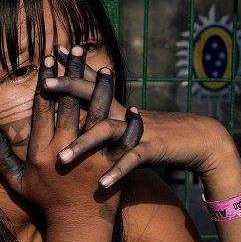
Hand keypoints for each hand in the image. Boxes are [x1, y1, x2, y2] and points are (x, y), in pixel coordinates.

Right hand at [0, 48, 141, 222]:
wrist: (76, 227)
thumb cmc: (46, 203)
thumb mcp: (18, 183)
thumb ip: (2, 160)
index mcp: (41, 150)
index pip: (43, 108)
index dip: (46, 81)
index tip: (48, 60)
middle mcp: (64, 149)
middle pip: (69, 104)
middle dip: (72, 75)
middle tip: (76, 50)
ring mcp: (90, 158)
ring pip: (96, 116)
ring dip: (101, 91)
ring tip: (105, 68)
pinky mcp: (111, 166)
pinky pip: (123, 141)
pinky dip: (130, 125)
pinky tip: (134, 107)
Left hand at [45, 46, 232, 186]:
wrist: (196, 138)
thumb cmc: (154, 131)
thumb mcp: (127, 120)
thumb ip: (104, 114)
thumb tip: (79, 109)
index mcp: (115, 107)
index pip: (88, 83)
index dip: (70, 70)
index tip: (50, 56)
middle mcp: (123, 114)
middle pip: (93, 97)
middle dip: (69, 89)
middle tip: (44, 85)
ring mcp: (136, 130)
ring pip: (106, 132)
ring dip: (83, 145)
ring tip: (60, 160)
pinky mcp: (151, 149)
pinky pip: (131, 161)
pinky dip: (117, 172)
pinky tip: (101, 185)